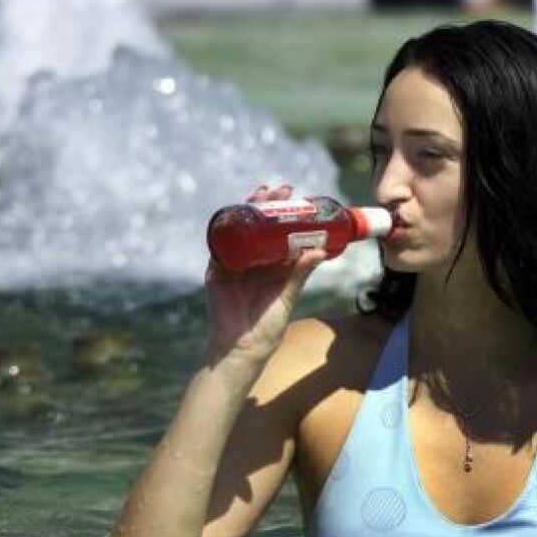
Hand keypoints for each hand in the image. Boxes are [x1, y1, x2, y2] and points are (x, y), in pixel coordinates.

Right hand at [202, 184, 326, 365]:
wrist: (243, 346)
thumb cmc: (268, 324)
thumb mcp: (288, 294)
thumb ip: (300, 273)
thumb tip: (320, 251)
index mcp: (270, 264)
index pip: (277, 231)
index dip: (284, 213)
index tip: (295, 195)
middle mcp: (252, 260)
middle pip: (257, 225)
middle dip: (267, 205)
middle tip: (281, 189)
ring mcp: (233, 263)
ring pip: (239, 230)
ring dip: (247, 211)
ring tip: (260, 195)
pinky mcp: (216, 271)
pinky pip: (219, 247)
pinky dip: (224, 231)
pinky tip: (232, 216)